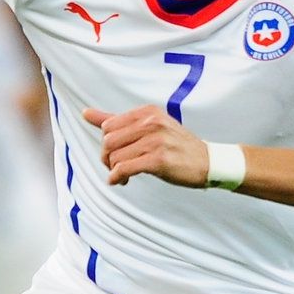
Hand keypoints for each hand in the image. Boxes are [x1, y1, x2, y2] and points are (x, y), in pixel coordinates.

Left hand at [83, 105, 208, 187]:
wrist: (208, 162)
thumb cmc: (176, 146)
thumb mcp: (149, 126)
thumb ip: (116, 120)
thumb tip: (85, 113)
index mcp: (147, 112)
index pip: (108, 126)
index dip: (106, 144)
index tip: (115, 154)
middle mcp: (151, 122)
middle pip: (107, 141)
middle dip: (106, 158)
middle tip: (115, 167)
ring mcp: (156, 140)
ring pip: (115, 156)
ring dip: (113, 171)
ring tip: (123, 176)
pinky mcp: (159, 160)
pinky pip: (124, 169)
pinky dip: (117, 178)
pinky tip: (121, 181)